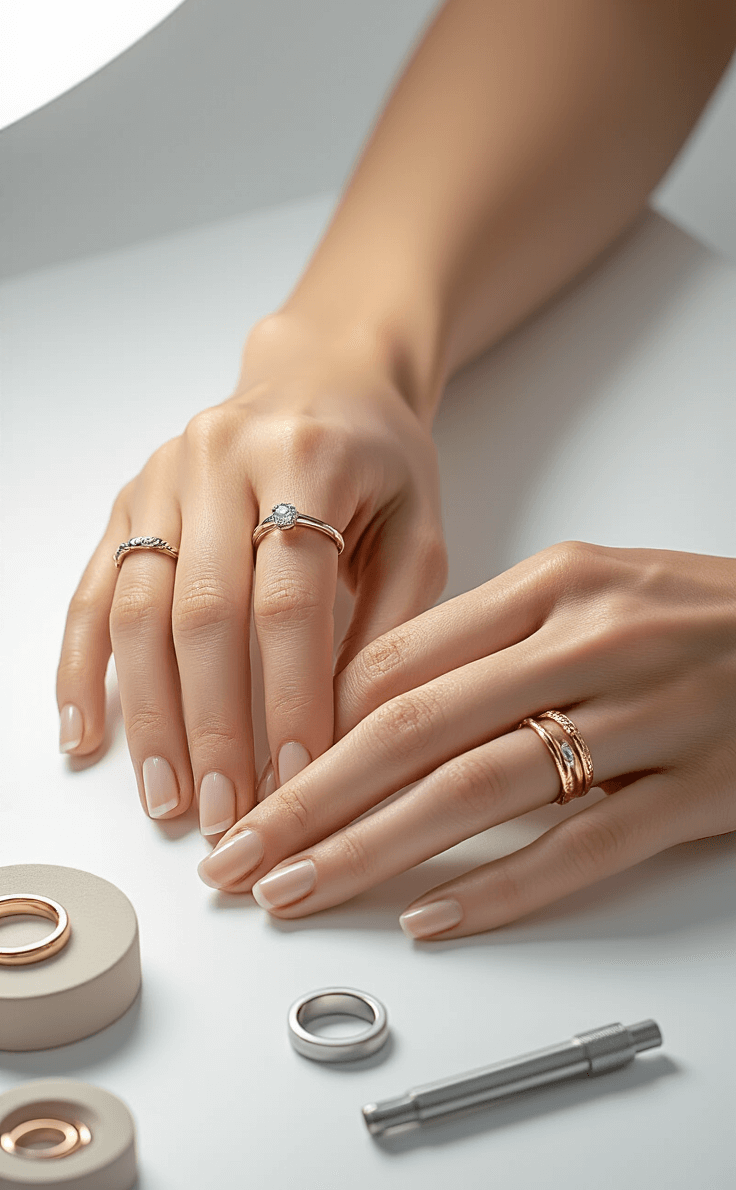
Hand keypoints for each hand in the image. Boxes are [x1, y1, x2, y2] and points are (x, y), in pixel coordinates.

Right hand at [56, 312, 445, 834]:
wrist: (324, 375)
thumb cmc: (381, 462)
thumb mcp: (420, 528)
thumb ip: (393, 623)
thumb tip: (348, 738)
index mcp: (307, 458)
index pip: (290, 601)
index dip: (292, 698)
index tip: (303, 780)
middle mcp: (220, 458)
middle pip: (205, 612)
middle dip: (215, 726)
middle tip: (229, 814)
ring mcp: (162, 477)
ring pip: (138, 609)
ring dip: (149, 715)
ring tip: (168, 800)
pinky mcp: (127, 499)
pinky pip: (93, 591)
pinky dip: (81, 668)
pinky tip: (87, 736)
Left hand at [197, 542, 735, 936]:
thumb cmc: (693, 614)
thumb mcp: (589, 589)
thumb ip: (487, 635)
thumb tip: (370, 700)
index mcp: (554, 582)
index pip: (402, 657)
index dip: (313, 726)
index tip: (257, 778)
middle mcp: (590, 641)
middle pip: (417, 728)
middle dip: (309, 799)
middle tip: (239, 856)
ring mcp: (645, 717)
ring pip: (480, 790)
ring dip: (375, 849)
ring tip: (301, 889)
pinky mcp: (696, 789)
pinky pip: (581, 846)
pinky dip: (500, 888)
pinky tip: (431, 918)